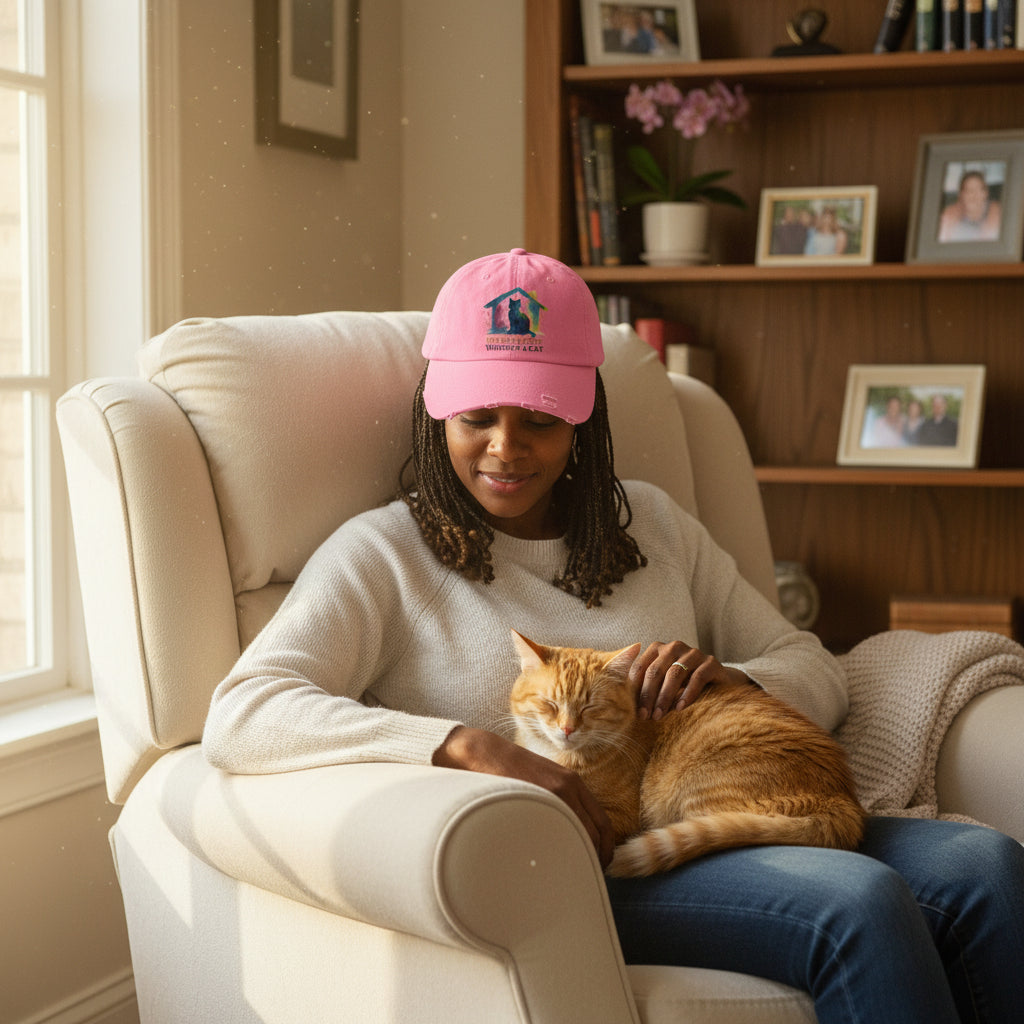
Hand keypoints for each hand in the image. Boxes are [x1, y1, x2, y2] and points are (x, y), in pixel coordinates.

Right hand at [433, 726, 615, 867]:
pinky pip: (553, 833)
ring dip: (577, 857)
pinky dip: (556, 851)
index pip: (603, 822)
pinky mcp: (533, 800)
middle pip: (595, 833)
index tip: (599, 864)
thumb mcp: (544, 779)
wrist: (485, 752)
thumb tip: (569, 833)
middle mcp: (569, 787)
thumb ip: (561, 800)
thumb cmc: (510, 769)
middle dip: (595, 859)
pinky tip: (548, 863)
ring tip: (569, 874)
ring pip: (578, 836)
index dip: (605, 848)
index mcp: (574, 783)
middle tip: (587, 876)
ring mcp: (552, 794)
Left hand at [628, 640, 748, 720]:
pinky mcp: (711, 662)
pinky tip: (680, 708)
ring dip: (665, 697)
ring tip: (660, 715)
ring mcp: (693, 653)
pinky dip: (687, 694)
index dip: (636, 689)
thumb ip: (644, 685)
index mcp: (657, 649)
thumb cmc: (683, 684)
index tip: (635, 711)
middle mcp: (674, 647)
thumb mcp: (662, 683)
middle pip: (655, 671)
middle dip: (648, 695)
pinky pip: (697, 678)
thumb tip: (622, 700)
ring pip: (674, 674)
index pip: (641, 667)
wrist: (718, 682)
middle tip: (646, 716)